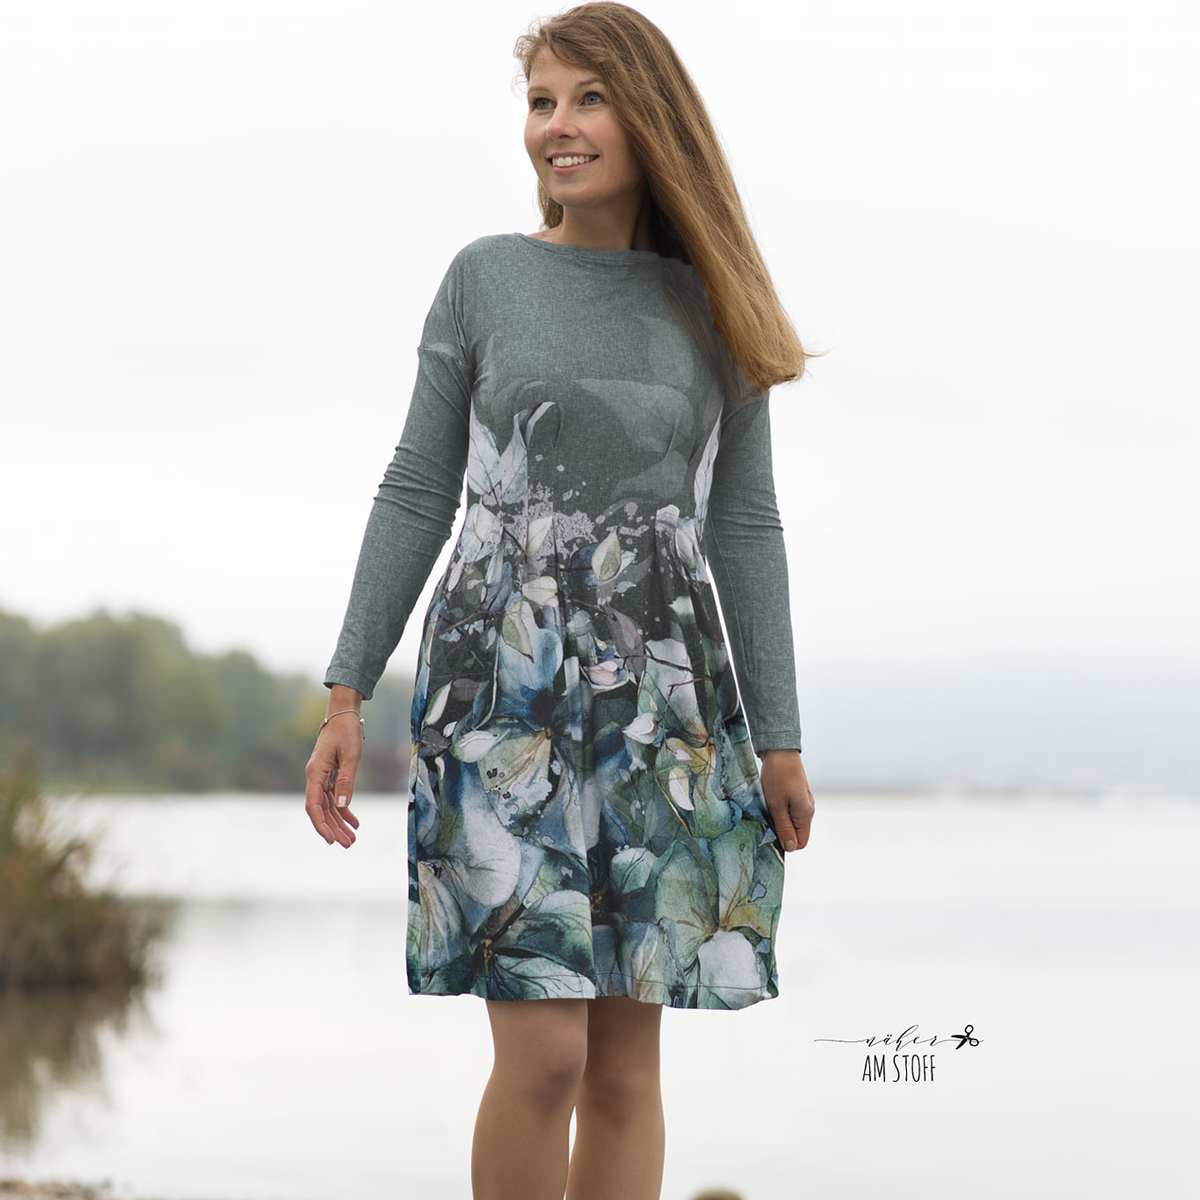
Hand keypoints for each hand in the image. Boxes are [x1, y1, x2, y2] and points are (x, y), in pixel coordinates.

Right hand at [304, 690, 363, 847]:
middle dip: (333, 829)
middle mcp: (316, 778)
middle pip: (321, 810)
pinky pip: (335, 798)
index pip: (313, 806)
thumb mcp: (351, 756)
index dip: (321, 824)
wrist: (344, 715)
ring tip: (352, 839)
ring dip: (339, 823)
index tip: (331, 840)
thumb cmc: (346, 732)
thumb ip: (347, 781)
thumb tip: (342, 805)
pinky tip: (354, 823)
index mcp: (315, 773)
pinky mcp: (331, 776)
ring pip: (329, 807)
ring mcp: (323, 778)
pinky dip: (344, 811)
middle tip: (348, 845)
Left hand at [760, 749, 813, 852]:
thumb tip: (790, 848)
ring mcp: (803, 802)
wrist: (780, 751)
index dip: (785, 842)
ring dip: (779, 819)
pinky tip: (771, 800)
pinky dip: (779, 809)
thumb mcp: (777, 805)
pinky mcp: (797, 794)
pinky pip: (789, 810)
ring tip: (768, 807)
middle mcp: (808, 810)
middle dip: (781, 831)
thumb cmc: (778, 777)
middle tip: (767, 818)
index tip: (771, 832)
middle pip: (796, 832)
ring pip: (791, 821)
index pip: (800, 842)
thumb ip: (784, 828)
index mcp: (805, 814)